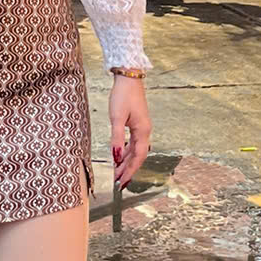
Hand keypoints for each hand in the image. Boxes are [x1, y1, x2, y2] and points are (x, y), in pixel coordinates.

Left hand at [108, 75, 151, 190]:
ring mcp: (142, 127)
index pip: (137, 157)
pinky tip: (119, 156)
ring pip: (135, 150)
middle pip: (138, 156)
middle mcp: (145, 131)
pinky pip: (133, 142)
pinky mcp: (137, 123)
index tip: (121, 182)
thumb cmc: (123, 95)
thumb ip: (116, 138)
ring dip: (126, 161)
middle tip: (118, 182)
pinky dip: (126, 151)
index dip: (130, 170)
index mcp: (142, 131)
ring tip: (117, 172)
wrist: (128, 78)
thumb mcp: (116, 118)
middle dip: (128, 169)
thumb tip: (116, 157)